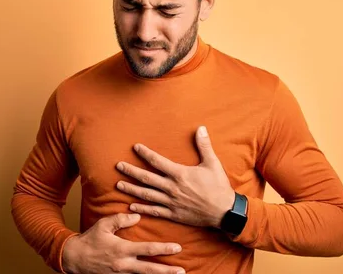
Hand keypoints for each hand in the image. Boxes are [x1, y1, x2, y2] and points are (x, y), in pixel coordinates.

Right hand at [62, 213, 184, 273]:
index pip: (147, 250)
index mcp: (122, 250)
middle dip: (167, 271)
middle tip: (182, 271)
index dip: (164, 249)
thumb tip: (138, 215)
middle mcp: (123, 265)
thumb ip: (120, 220)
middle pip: (150, 270)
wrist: (74, 259)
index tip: (178, 247)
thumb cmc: (90, 240)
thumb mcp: (103, 225)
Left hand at [115, 126, 234, 227]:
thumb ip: (204, 146)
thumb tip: (201, 128)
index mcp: (180, 174)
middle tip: (118, 166)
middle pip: (147, 178)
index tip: (135, 147)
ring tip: (118, 185)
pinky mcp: (173, 214)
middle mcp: (172, 188)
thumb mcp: (212, 163)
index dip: (145, 153)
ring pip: (146, 195)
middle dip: (131, 171)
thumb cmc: (219, 186)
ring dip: (132, 189)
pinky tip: (131, 206)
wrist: (224, 212)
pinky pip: (154, 211)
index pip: (157, 161)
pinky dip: (142, 209)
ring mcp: (171, 202)